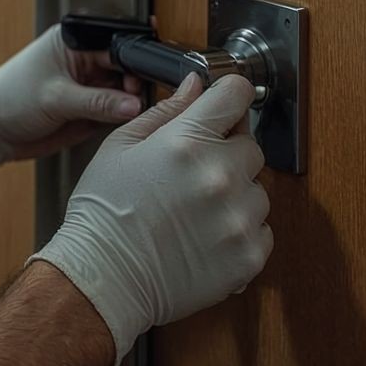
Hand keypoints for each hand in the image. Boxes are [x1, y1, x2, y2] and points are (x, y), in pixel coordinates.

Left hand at [0, 26, 145, 177]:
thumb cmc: (8, 100)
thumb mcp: (55, 99)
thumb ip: (98, 101)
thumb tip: (132, 103)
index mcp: (72, 43)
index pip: (115, 45)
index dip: (133, 62)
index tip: (141, 82)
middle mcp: (83, 62)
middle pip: (125, 67)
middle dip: (134, 84)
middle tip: (134, 101)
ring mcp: (87, 86)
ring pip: (124, 91)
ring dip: (129, 102)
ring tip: (124, 112)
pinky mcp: (88, 108)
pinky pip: (115, 111)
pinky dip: (121, 117)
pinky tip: (118, 121)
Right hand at [28, 73, 271, 365]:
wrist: (103, 280)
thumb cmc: (104, 215)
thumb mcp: (120, 148)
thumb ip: (165, 111)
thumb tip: (196, 85)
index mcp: (187, 141)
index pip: (237, 94)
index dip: (230, 96)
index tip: (225, 106)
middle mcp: (219, 175)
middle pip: (251, 146)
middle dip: (227, 154)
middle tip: (192, 176)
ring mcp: (238, 218)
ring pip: (258, 191)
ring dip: (235, 196)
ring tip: (195, 212)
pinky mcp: (248, 256)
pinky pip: (262, 230)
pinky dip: (240, 232)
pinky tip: (205, 236)